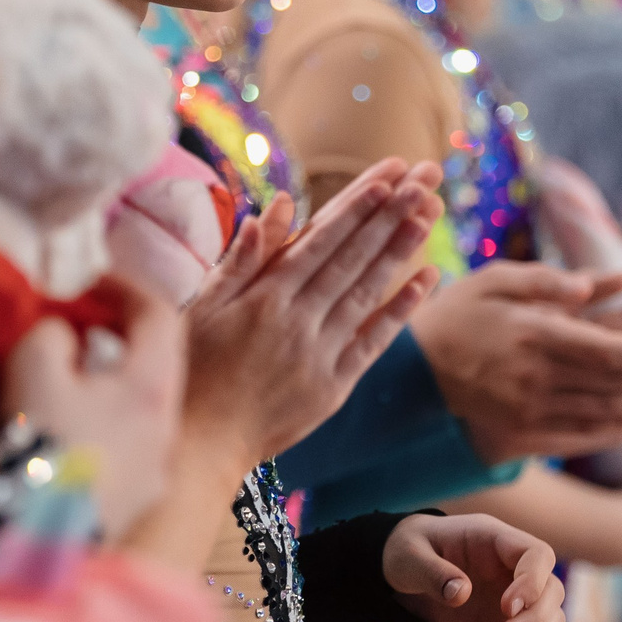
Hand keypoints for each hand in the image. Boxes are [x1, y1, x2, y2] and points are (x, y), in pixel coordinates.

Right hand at [2, 279, 186, 535]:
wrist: (29, 535)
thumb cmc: (36, 442)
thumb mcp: (32, 363)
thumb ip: (55, 332)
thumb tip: (67, 336)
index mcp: (152, 388)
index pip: (160, 315)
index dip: (124, 286)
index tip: (90, 281)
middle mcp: (168, 430)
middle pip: (156, 366)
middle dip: (117, 340)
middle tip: (74, 332)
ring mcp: (157, 473)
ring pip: (143, 413)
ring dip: (112, 390)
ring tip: (65, 388)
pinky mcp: (137, 506)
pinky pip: (131, 453)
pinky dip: (107, 432)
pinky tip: (69, 441)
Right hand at [181, 158, 443, 467]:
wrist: (199, 444)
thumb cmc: (190, 371)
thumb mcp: (201, 308)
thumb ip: (241, 259)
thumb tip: (277, 206)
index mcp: (264, 298)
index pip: (321, 241)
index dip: (356, 207)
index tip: (387, 177)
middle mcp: (298, 321)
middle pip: (353, 258)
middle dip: (390, 214)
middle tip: (424, 179)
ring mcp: (320, 355)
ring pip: (368, 292)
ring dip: (401, 250)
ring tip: (430, 212)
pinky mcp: (334, 387)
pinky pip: (374, 341)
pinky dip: (401, 308)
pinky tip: (426, 277)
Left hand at [384, 513, 565, 621]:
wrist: (405, 575)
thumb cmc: (407, 554)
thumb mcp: (407, 557)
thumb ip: (431, 572)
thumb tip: (460, 593)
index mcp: (494, 540)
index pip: (537, 554)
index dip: (533, 581)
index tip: (507, 607)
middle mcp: (512, 569)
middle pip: (552, 591)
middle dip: (537, 620)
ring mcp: (514, 599)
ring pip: (551, 620)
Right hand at [411, 263, 621, 463]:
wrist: (406, 384)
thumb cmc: (451, 321)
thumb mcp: (493, 283)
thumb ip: (551, 281)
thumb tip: (614, 279)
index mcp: (533, 340)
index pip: (604, 351)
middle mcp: (540, 383)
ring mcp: (538, 416)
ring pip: (617, 416)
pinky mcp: (536, 438)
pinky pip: (597, 435)